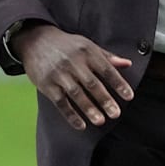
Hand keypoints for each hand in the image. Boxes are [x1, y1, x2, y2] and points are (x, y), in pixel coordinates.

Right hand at [13, 24, 132, 129]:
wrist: (35, 40)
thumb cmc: (66, 44)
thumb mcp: (87, 45)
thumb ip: (107, 56)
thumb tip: (128, 64)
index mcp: (86, 51)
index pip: (106, 69)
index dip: (118, 83)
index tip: (129, 97)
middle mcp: (73, 62)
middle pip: (91, 83)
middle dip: (104, 99)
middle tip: (116, 114)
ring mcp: (58, 73)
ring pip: (76, 93)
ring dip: (89, 108)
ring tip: (100, 121)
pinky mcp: (46, 84)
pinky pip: (60, 102)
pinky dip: (70, 115)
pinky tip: (81, 125)